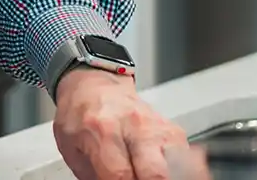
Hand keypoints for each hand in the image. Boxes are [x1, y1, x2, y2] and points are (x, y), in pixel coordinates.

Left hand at [52, 69, 207, 179]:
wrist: (95, 86)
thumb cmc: (82, 116)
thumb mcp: (72, 146)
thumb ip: (92, 174)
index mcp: (102, 129)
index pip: (120, 175)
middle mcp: (134, 125)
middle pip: (155, 172)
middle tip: (135, 179)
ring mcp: (157, 127)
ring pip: (176, 167)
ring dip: (164, 176)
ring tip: (147, 174)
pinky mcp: (174, 131)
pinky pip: (184, 159)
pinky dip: (176, 170)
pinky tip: (162, 171)